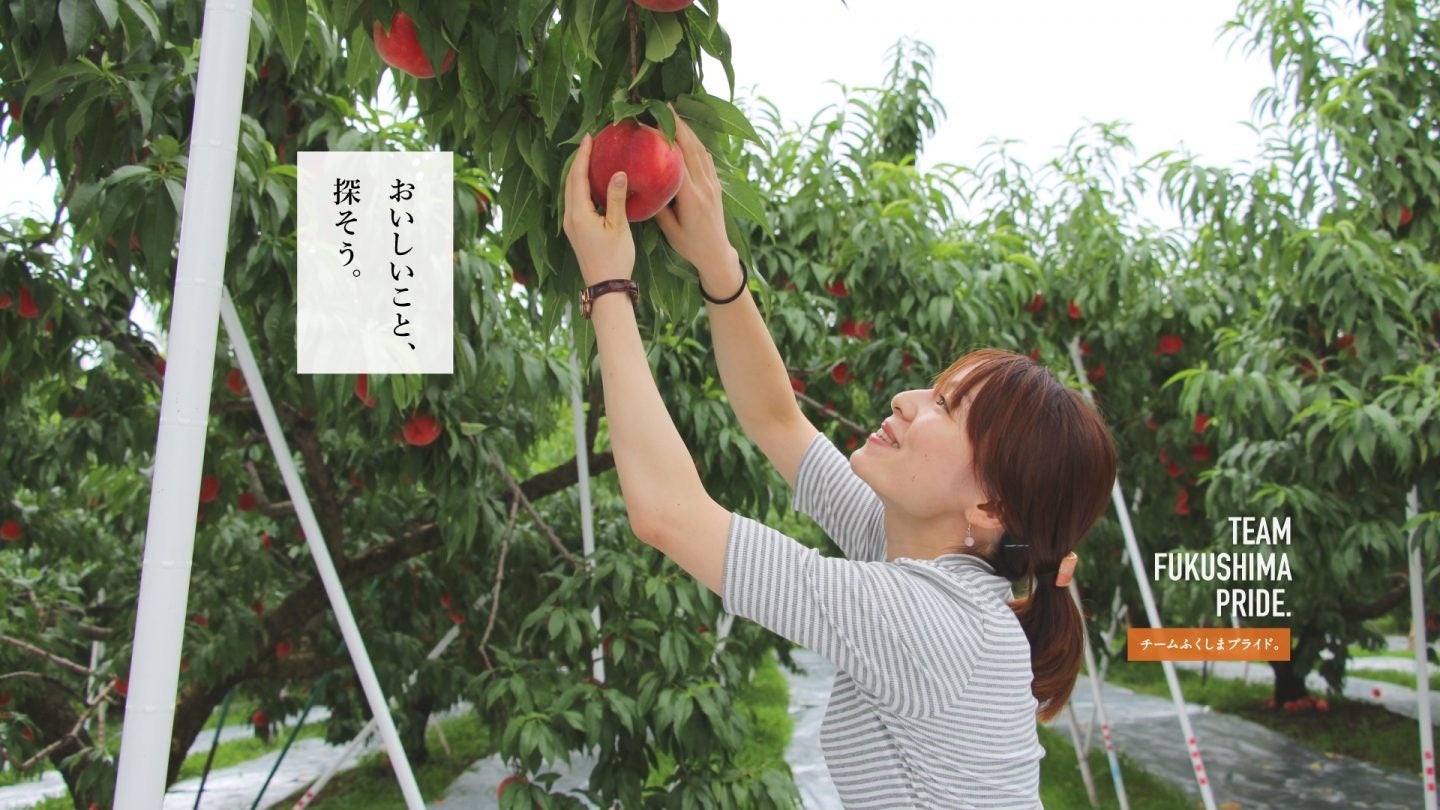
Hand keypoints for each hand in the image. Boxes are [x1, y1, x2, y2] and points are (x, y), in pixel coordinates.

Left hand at [563, 132, 635, 284]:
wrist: (605, 287)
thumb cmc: (614, 259)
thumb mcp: (619, 227)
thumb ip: (616, 198)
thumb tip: (618, 172)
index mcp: (578, 214)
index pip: (577, 177)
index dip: (582, 155)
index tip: (589, 137)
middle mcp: (570, 217)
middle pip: (570, 182)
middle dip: (579, 160)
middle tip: (590, 142)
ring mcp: (571, 225)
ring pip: (571, 191)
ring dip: (579, 173)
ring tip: (591, 157)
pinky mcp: (576, 231)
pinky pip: (576, 201)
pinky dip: (582, 187)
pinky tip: (593, 183)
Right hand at [655, 112, 738, 274]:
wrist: (717, 254)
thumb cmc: (690, 245)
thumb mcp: (669, 229)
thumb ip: (657, 206)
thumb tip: (642, 185)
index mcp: (692, 197)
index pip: (678, 160)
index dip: (666, 140)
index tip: (651, 124)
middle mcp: (705, 186)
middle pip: (692, 148)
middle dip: (678, 125)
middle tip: (664, 107)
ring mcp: (713, 184)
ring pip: (702, 150)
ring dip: (688, 130)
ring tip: (674, 114)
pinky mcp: (717, 186)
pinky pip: (708, 159)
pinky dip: (698, 144)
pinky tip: (689, 135)